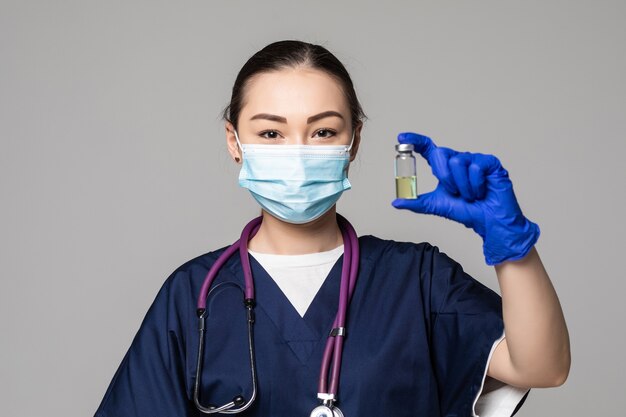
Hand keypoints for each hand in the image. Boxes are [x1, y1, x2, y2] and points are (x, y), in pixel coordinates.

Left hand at [392, 132, 539, 264]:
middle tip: (453, 192)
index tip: (401, 138)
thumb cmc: (467, 211)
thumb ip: (416, 202)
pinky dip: (475, 184)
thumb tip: (395, 202)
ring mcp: (474, 159)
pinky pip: (475, 167)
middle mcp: (458, 159)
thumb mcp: (436, 206)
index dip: (415, 140)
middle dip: (444, 175)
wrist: (488, 222)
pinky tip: (481, 192)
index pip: (428, 148)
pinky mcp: (490, 163)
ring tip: (470, 196)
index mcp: (445, 167)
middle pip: (441, 152)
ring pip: (458, 161)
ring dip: (462, 185)